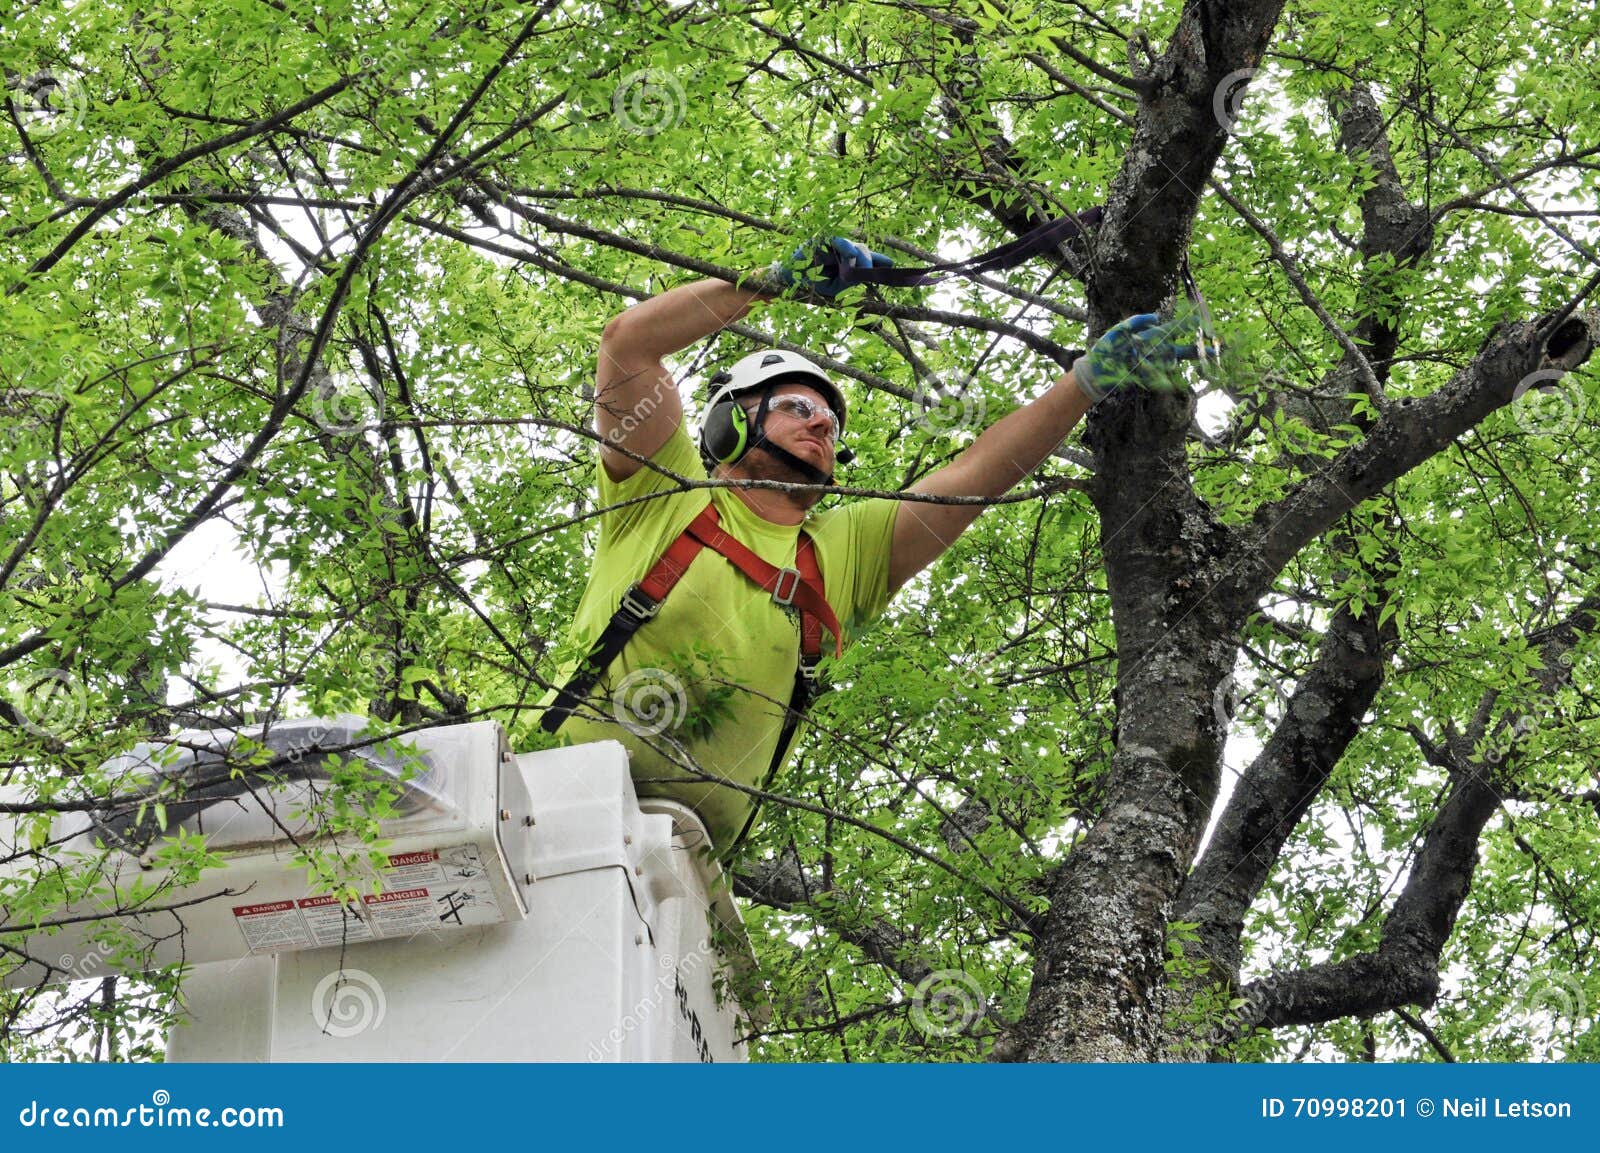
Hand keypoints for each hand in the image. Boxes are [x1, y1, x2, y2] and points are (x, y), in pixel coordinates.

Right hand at [771, 236, 893, 297]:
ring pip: (856, 247)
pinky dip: (846, 249)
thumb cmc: (813, 282)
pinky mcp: (824, 239)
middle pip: (865, 251)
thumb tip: (864, 270)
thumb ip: (851, 278)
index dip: (881, 261)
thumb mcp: (836, 285)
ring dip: (858, 259)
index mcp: (849, 261)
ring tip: (851, 270)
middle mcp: (844, 250)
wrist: (790, 278)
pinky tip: (850, 256)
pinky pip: (840, 242)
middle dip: (868, 263)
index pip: (869, 258)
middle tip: (863, 273)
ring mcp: (835, 243)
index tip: (894, 266)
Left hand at [1072, 312, 1200, 402]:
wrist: (1095, 371)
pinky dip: (1153, 371)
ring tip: (1146, 357)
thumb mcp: (1119, 330)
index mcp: (1150, 338)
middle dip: (1196, 351)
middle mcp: (1154, 352)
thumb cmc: (1107, 348)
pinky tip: (1144, 368)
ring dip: (1163, 359)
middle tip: (1214, 350)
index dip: (1186, 328)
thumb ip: (1137, 321)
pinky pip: (1157, 375)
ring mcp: (1152, 366)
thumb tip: (1157, 317)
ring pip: (1168, 362)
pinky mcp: (1147, 378)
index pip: (1172, 331)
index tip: (1201, 323)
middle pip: (1179, 351)